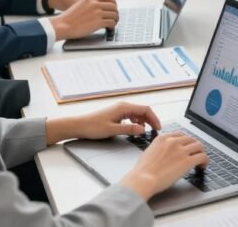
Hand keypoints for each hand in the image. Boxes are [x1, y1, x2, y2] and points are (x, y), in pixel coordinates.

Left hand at [45, 101, 160, 143]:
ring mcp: (119, 109)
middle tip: (155, 130)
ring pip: (137, 113)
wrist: (79, 125)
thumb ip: (129, 130)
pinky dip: (136, 122)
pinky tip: (135, 129)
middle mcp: (123, 106)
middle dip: (150, 120)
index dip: (154, 118)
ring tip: (146, 131)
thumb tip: (143, 130)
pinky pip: (131, 116)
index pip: (145, 110)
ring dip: (143, 121)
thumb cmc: (93, 127)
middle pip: (142, 111)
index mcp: (123, 107)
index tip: (158, 128)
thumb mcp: (112, 130)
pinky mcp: (116, 114)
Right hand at [49, 0, 118, 39]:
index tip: (113, 8)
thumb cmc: (70, 17)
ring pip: (114, 14)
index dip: (114, 4)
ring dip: (115, 19)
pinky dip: (112, 26)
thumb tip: (103, 6)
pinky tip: (109, 28)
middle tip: (114, 17)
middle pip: (114, 6)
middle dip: (115, 12)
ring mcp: (97, 13)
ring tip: (113, 23)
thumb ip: (92, 2)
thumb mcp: (81, 3)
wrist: (63, 25)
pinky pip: (111, 23)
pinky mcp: (98, 22)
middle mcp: (95, 4)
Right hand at [120, 131, 208, 200]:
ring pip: (199, 146)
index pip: (180, 134)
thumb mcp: (149, 153)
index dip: (186, 141)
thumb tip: (166, 154)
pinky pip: (202, 157)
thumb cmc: (142, 171)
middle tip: (196, 154)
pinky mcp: (187, 161)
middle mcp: (173, 141)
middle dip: (194, 147)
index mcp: (163, 138)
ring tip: (201, 160)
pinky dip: (205, 161)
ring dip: (201, 153)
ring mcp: (181, 150)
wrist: (142, 179)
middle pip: (191, 139)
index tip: (187, 146)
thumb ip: (160, 149)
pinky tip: (203, 166)